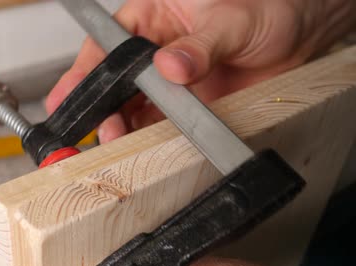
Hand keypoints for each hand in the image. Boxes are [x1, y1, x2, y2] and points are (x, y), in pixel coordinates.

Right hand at [45, 0, 355, 142]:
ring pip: (133, 110)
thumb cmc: (265, 7)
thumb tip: (171, 65)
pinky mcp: (187, 108)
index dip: (85, 73)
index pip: (108, 46)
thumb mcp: (231, 20)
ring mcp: (169, 84)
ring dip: (124, 129)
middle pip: (114, 85)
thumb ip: (200, 45)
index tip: (68, 96)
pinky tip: (145, 147)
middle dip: (102, 109)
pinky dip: (152, 140)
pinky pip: (162, 126)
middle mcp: (154, 53)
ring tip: (119, 141)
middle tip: (103, 128)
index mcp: (152, 19)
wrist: (300, 33)